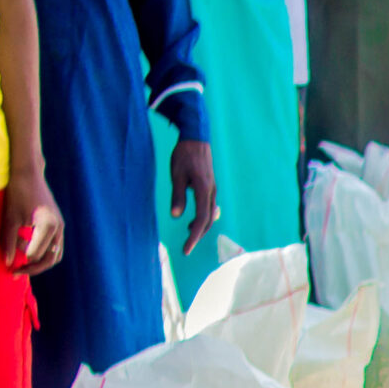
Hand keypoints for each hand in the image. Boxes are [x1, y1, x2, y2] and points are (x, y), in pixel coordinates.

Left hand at [0, 166, 61, 271]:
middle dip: (33, 268)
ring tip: (23, 263)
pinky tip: (27, 248)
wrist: (28, 172)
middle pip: (50, 259)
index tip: (7, 261)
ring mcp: (60, 226)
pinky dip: (42, 251)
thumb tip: (7, 263)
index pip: (35, 254)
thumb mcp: (9, 218)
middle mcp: (58, 228)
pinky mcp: (58, 224)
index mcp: (47, 227)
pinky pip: (53, 245)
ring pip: (54, 254)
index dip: (20, 260)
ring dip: (39, 261)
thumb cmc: (16, 192)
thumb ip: (8, 241)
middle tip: (16, 272)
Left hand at [169, 138, 217, 253]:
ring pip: (210, 215)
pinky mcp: (210, 187)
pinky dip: (203, 217)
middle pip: (208, 221)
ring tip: (189, 233)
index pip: (200, 220)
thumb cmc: (184, 154)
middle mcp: (211, 193)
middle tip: (187, 246)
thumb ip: (177, 196)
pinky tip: (193, 218)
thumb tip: (175, 216)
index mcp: (203, 191)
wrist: (196, 137)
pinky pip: (209, 207)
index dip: (194, 237)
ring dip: (201, 227)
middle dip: (198, 236)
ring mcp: (212, 190)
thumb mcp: (176, 174)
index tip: (186, 249)